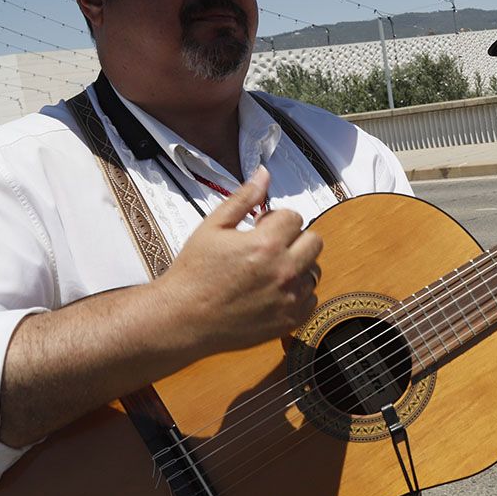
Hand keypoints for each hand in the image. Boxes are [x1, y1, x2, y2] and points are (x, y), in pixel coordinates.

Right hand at [155, 167, 323, 354]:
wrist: (181, 319)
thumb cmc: (193, 274)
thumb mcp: (212, 227)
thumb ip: (243, 199)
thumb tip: (263, 175)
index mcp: (266, 244)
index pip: (294, 217)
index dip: (276, 219)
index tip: (261, 228)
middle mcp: (283, 271)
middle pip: (314, 241)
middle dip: (294, 238)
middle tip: (270, 246)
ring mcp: (289, 298)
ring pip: (314, 270)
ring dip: (298, 266)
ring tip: (269, 271)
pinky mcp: (289, 321)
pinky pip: (311, 298)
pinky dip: (297, 293)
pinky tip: (273, 292)